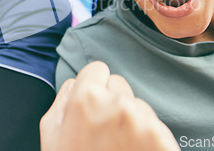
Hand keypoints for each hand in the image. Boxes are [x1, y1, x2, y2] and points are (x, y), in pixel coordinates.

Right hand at [40, 61, 179, 150]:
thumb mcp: (51, 133)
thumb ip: (63, 98)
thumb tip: (76, 82)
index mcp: (86, 98)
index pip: (98, 70)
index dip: (93, 86)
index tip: (94, 103)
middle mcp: (118, 103)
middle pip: (119, 85)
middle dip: (113, 101)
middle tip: (104, 131)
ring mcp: (143, 121)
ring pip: (139, 105)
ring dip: (131, 120)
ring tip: (119, 147)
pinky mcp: (162, 139)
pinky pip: (155, 125)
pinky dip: (148, 137)